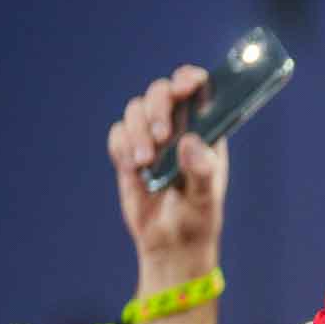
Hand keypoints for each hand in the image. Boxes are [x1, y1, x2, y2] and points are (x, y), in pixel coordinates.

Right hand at [109, 66, 227, 323]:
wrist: (170, 244)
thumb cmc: (198, 219)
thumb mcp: (206, 198)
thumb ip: (202, 170)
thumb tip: (189, 142)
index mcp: (206, 130)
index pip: (199, 90)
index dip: (191, 79)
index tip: (186, 86)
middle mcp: (178, 127)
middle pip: (161, 92)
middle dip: (158, 107)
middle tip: (161, 136)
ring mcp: (151, 138)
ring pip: (135, 110)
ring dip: (138, 131)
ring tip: (147, 163)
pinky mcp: (129, 152)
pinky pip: (118, 134)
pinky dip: (122, 145)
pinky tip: (134, 168)